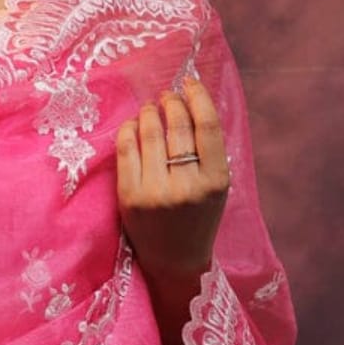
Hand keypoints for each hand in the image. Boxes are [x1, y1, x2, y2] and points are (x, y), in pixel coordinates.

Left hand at [116, 78, 229, 283]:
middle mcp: (186, 186)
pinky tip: (133, 124)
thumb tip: (191, 103)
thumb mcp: (217, 188)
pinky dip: (129, 129)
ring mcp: (155, 192)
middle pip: (177, 126)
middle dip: (171, 102)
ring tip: (151, 107)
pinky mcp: (129, 197)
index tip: (190, 83)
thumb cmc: (199, 218)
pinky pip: (126, 149)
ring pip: (150, 133)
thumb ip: (208, 151)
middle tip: (168, 95)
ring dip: (149, 112)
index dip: (197, 97)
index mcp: (216, 182)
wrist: (175, 261)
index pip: (207, 126)